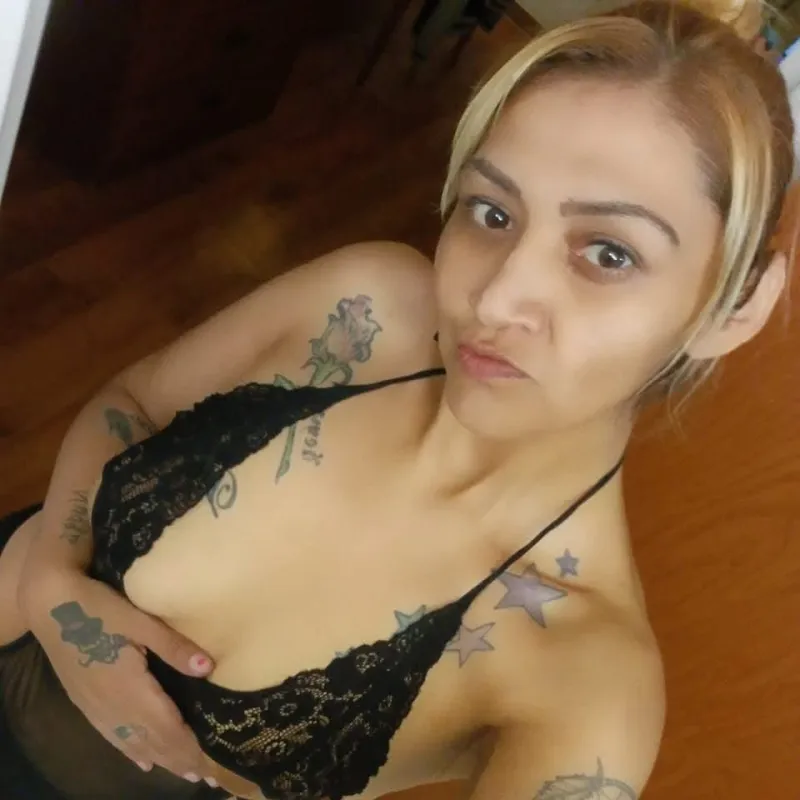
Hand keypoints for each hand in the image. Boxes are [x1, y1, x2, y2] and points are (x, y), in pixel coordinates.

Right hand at [20, 568, 215, 782]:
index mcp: (130, 690)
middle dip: (182, 762)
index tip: (216, 767)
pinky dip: (132, 752)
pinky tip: (142, 762)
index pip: (168, 730)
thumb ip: (173, 646)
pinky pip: (113, 737)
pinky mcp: (86, 702)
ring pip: (134, 743)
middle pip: (154, 742)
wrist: (50, 604)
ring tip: (186, 775)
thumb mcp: (140, 622)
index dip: (191, 751)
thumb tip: (207, 668)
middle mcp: (113, 707)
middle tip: (211, 779)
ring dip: (162, 760)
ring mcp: (97, 707)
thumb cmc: (99, 609)